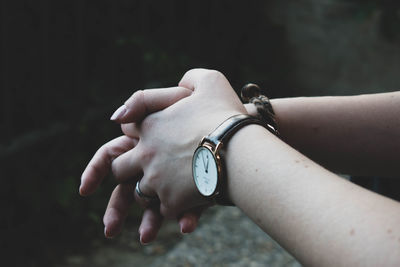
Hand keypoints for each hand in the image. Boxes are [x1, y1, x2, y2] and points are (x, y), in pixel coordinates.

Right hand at [79, 85, 202, 241]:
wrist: (244, 128)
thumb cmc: (211, 110)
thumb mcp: (179, 96)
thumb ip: (145, 100)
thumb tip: (115, 118)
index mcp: (147, 143)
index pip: (114, 157)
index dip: (97, 171)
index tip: (85, 189)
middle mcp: (159, 165)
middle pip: (129, 190)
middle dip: (118, 208)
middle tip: (109, 229)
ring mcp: (179, 180)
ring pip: (156, 206)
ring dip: (149, 221)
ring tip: (146, 237)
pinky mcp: (201, 191)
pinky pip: (190, 209)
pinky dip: (187, 217)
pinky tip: (188, 225)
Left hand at [111, 69, 246, 216]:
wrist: (241, 149)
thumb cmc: (226, 114)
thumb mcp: (210, 81)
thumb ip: (189, 79)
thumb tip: (179, 83)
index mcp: (151, 125)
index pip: (126, 127)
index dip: (133, 131)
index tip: (142, 139)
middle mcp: (146, 153)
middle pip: (120, 168)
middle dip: (130, 170)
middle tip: (148, 171)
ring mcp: (156, 180)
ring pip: (139, 194)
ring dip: (151, 192)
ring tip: (170, 189)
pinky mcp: (171, 202)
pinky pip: (163, 211)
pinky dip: (173, 208)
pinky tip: (187, 203)